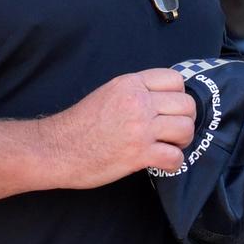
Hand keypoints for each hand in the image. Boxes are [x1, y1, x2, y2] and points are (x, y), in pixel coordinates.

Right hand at [45, 69, 195, 189]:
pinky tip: (160, 162)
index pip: (175, 80)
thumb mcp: (108, 93)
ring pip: (185, 129)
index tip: (169, 109)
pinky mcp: (139, 154)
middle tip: (172, 131)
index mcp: (130, 84)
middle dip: (184, 119)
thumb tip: (161, 99)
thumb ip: (134, 92)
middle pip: (186, 105)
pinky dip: (172, 163)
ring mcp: (140, 128)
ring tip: (168, 145)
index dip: (178, 95)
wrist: (57, 148)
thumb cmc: (79, 124)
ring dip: (181, 141)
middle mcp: (138, 102)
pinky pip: (175, 157)